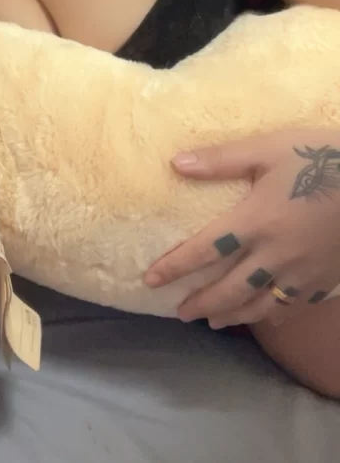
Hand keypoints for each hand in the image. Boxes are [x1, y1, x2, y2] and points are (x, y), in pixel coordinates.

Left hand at [144, 130, 339, 328]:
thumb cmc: (317, 157)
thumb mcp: (267, 149)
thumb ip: (221, 160)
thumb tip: (176, 163)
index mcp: (257, 221)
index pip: (205, 250)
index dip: (175, 267)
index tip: (151, 279)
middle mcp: (276, 254)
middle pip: (230, 289)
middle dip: (201, 303)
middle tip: (179, 313)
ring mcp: (302, 272)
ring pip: (261, 305)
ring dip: (233, 316)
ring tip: (213, 322)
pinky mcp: (323, 279)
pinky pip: (291, 306)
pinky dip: (270, 314)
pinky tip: (261, 314)